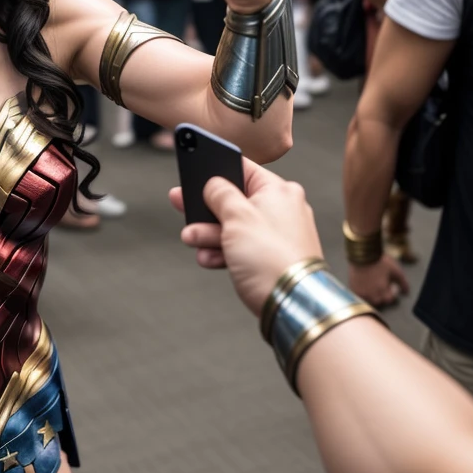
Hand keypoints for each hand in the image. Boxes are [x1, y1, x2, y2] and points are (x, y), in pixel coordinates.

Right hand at [169, 160, 322, 317]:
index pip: (243, 169)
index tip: (194, 173)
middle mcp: (281, 209)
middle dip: (205, 210)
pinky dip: (223, 252)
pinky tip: (208, 258)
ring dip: (209, 234)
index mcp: (278, 191)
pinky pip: (241, 249)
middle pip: (234, 201)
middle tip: (180, 205)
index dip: (215, 170)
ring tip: (190, 239)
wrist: (292, 303)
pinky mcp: (271, 258)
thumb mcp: (237, 217)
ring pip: (234, 227)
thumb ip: (220, 194)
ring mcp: (277, 235)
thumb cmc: (269, 256)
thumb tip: (214, 184)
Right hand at [348, 256, 408, 307]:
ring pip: (368, 300)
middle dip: (382, 295)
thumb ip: (403, 283)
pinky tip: (365, 285)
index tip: (392, 286)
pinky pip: (359, 296)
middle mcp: (371, 294)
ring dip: (372, 296)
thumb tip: (406, 292)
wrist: (362, 254)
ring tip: (374, 286)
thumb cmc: (379, 261)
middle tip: (383, 286)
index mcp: (382, 291)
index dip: (392, 293)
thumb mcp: (396, 270)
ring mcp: (360, 292)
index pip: (389, 300)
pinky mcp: (353, 288)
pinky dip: (363, 293)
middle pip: (379, 301)